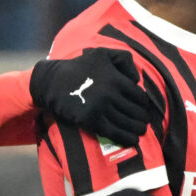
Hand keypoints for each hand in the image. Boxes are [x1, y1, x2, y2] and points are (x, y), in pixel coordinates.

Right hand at [29, 48, 151, 146]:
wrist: (52, 82)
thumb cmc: (79, 67)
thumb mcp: (102, 54)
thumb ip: (124, 59)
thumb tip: (137, 80)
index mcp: (115, 78)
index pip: (139, 96)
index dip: (143, 104)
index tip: (143, 109)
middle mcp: (110, 93)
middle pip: (135, 111)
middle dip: (141, 118)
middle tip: (143, 123)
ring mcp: (100, 108)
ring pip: (126, 123)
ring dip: (137, 129)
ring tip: (140, 131)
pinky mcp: (90, 120)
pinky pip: (113, 132)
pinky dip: (125, 138)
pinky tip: (132, 140)